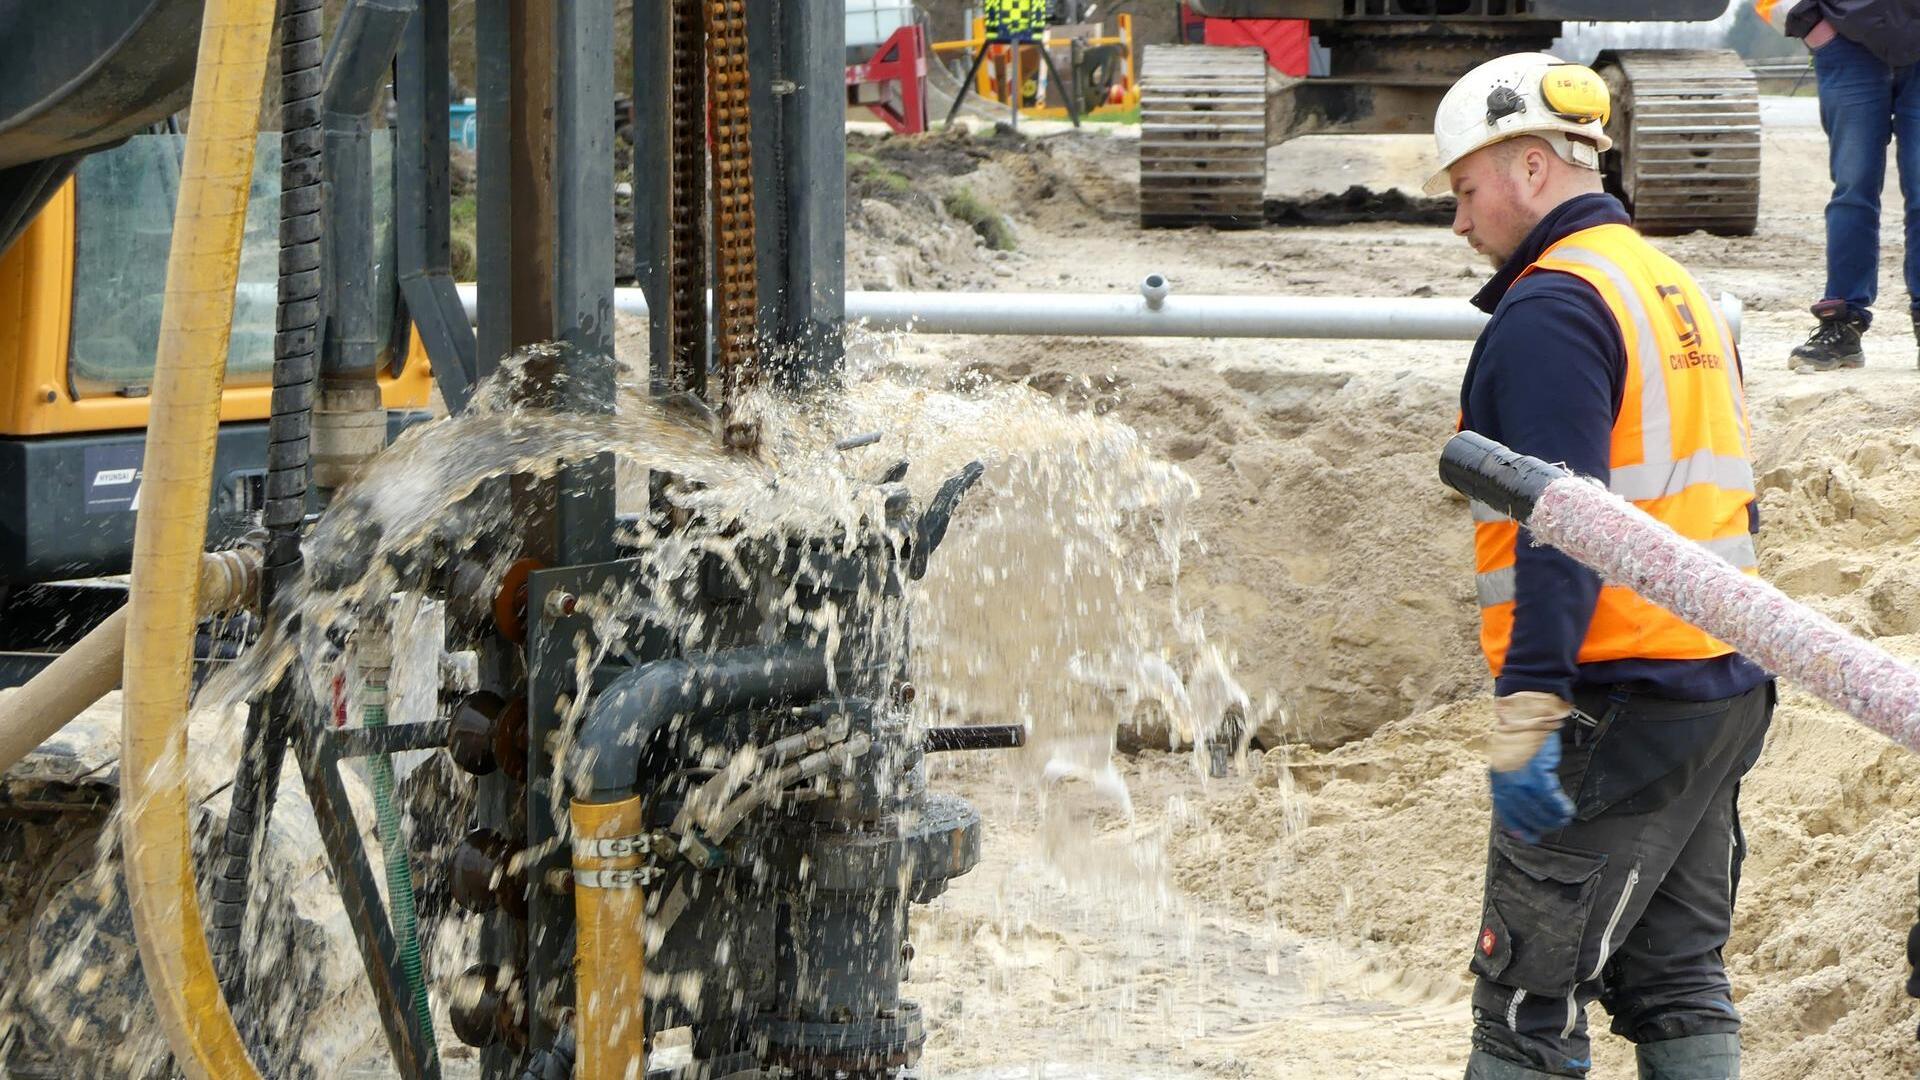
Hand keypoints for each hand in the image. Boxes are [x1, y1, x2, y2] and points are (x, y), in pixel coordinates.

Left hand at [1487, 692, 1574, 842]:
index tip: (1528, 837)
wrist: (1525, 714)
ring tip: (1561, 821)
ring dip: (1552, 818)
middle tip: (1549, 829)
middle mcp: (1507, 780)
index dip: (1518, 826)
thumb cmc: (1518, 737)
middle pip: (1523, 811)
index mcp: (1497, 779)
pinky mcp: (1538, 771)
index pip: (1506, 810)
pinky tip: (1567, 811)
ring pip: (1538, 807)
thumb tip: (1520, 808)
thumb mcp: (1506, 761)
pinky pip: (1551, 796)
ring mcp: (1522, 777)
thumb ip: (1511, 783)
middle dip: (1537, 824)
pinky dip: (1560, 807)